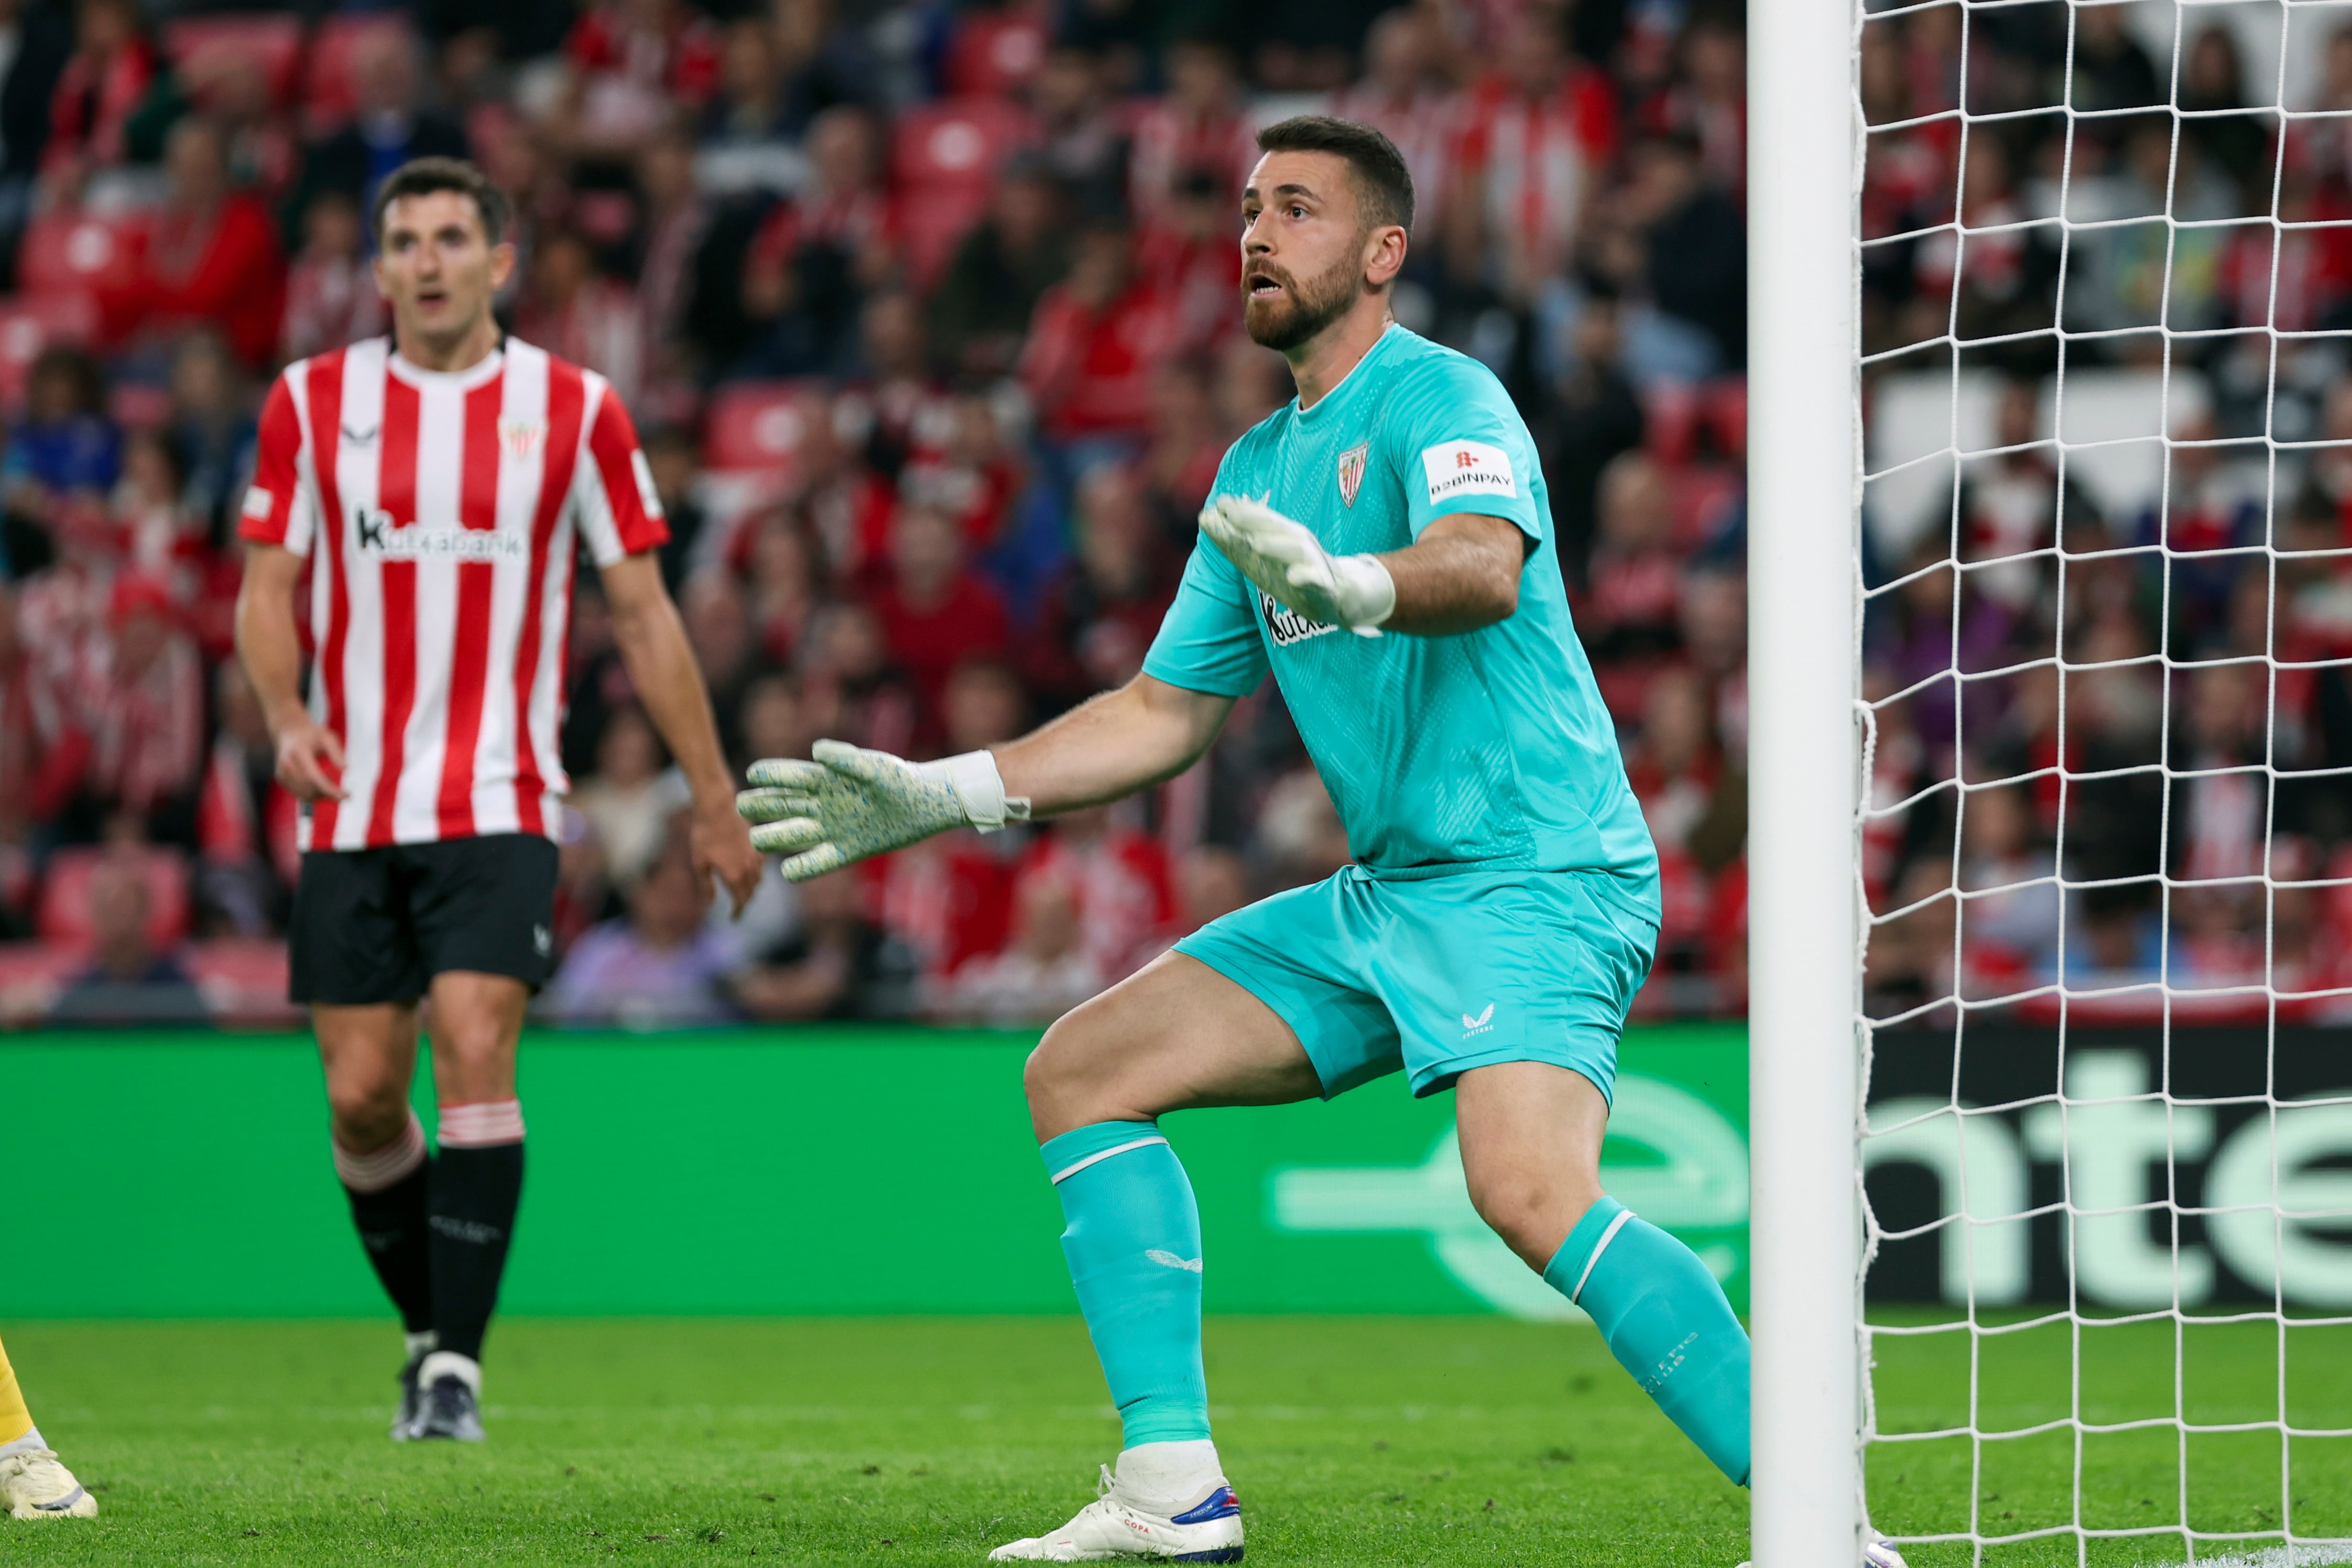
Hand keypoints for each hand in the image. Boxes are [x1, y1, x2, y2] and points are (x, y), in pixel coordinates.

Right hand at [272, 717, 345, 801]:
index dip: (330, 789)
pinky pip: (300, 794)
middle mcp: (288, 764)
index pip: (314, 776)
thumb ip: (336, 752)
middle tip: (345, 793)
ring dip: (322, 795)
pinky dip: (313, 793)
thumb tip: (345, 768)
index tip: (346, 795)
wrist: (288, 732)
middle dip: (330, 794)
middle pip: (310, 788)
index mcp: (299, 751)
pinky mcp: (282, 779)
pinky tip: (320, 781)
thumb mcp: (327, 737)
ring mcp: (282, 773)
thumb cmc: (311, 734)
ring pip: (305, 794)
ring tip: (331, 782)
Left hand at [690, 796, 763, 916]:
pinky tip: (748, 870)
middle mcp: (749, 870)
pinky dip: (756, 873)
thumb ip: (707, 887)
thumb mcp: (699, 864)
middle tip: (737, 907)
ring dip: (751, 888)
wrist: (717, 809)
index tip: (733, 918)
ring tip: (742, 890)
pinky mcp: (758, 846)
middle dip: (744, 902)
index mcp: (734, 877)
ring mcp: (756, 858)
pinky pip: (761, 866)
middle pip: (751, 893)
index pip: (740, 902)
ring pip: (758, 880)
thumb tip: (709, 906)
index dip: (737, 912)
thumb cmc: (704, 836)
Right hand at [736, 740, 1027, 881]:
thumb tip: (815, 751)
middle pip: (785, 805)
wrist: (927, 805)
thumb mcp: (875, 767)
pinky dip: (804, 866)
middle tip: (740, 806)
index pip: (791, 776)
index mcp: (827, 779)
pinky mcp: (846, 850)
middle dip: (763, 805)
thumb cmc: (901, 780)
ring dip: (775, 836)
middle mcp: (824, 804)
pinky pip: (819, 860)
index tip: (751, 774)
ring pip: (795, 832)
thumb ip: (846, 759)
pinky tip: (787, 871)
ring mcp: (832, 828)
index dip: (771, 775)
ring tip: (755, 838)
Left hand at [1199, 495, 1394, 635]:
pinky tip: (1294, 577)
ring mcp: (1312, 563)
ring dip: (1275, 545)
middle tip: (1230, 511)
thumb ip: (1235, 537)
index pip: (1260, 521)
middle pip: (1276, 529)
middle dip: (1254, 519)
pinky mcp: (1324, 586)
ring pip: (1295, 551)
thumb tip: (1205, 515)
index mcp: (1282, 534)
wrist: (1339, 594)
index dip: (1240, 512)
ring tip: (1254, 543)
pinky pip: (1316, 581)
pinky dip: (1306, 578)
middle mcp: (1298, 543)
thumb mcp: (1264, 554)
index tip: (1219, 503)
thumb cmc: (1295, 570)